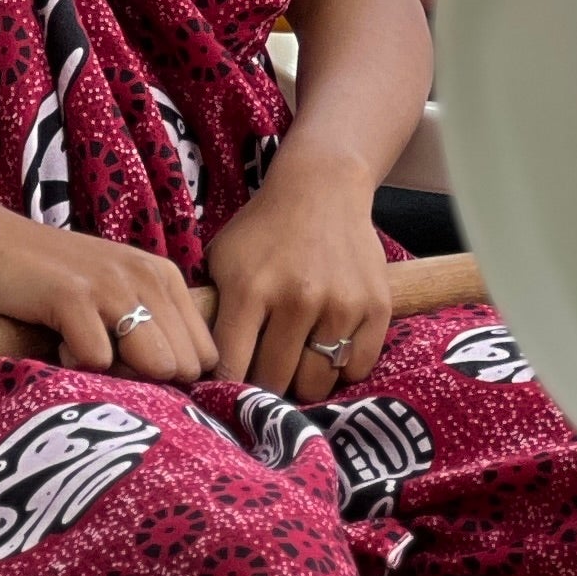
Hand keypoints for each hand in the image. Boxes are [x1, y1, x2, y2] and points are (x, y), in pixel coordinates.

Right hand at [0, 213, 213, 385]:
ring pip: (155, 365)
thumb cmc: (52, 279)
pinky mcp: (74, 298)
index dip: (170, 378)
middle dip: (146, 379)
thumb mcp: (115, 295)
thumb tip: (178, 388)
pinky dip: (73, 364)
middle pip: (183, 367)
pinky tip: (55, 339)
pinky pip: (97, 360)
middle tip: (102, 358)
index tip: (130, 366)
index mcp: (164, 277)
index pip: (204, 355)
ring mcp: (113, 286)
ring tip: (81, 347)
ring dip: (115, 374)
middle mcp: (148, 277)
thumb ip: (150, 329)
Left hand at [205, 163, 394, 404]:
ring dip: (303, 380)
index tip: (228, 388)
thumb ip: (211, 311)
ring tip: (298, 359)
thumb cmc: (265, 229)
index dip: (225, 386)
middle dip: (264, 384)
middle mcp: (297, 298)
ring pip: (315, 384)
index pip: (231, 369)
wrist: (324, 187)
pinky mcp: (376, 306)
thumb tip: (200, 368)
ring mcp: (340, 304)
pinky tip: (329, 347)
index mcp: (250, 289)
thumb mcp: (222, 259)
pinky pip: (356, 368)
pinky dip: (341, 368)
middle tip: (265, 370)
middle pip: (274, 382)